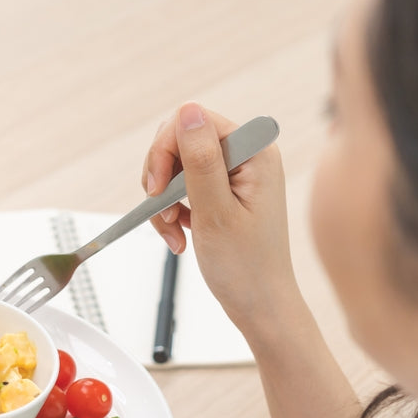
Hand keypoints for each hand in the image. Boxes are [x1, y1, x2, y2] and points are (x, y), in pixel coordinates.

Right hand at [142, 102, 297, 332]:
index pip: (195, 122)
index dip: (166, 151)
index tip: (156, 190)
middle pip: (182, 141)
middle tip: (163, 214)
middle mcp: (247, 156)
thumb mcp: (216, 212)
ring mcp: (235, 174)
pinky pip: (183, 187)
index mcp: (255, 152)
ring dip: (164, 201)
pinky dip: (172, 211)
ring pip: (176, 167)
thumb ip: (200, 160)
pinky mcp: (223, 192)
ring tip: (173, 232)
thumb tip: (187, 111)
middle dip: (162, 178)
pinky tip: (179, 236)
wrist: (260, 305)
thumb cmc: (246, 267)